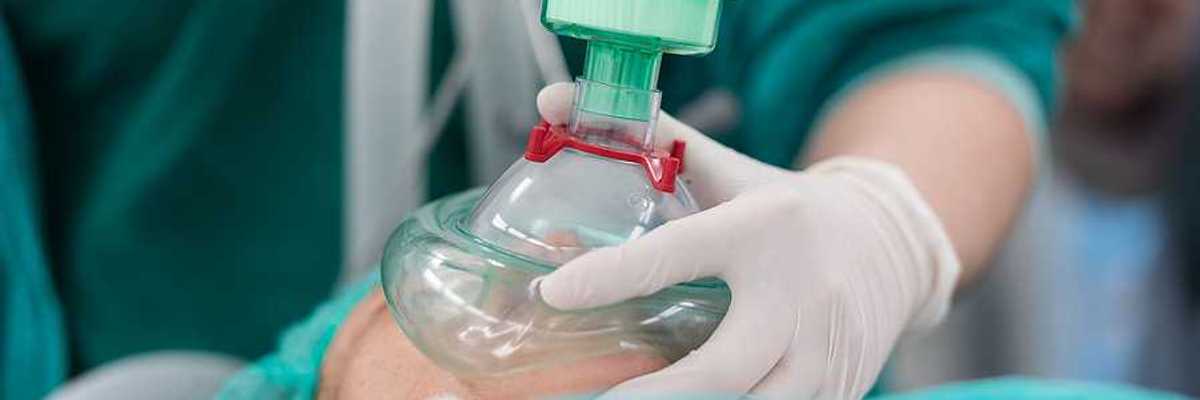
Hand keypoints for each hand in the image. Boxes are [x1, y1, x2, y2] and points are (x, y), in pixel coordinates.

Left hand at [534, 83, 960, 398]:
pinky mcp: (838, 388)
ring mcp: (822, 352)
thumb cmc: (789, 211)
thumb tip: (553, 101)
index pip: (675, 253)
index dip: (610, 275)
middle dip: (658, 395)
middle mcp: (797, 294)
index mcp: (760, 229)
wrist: (893, 246)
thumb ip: (651, 140)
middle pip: (721, 366)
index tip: (554, 292)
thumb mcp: (729, 171)